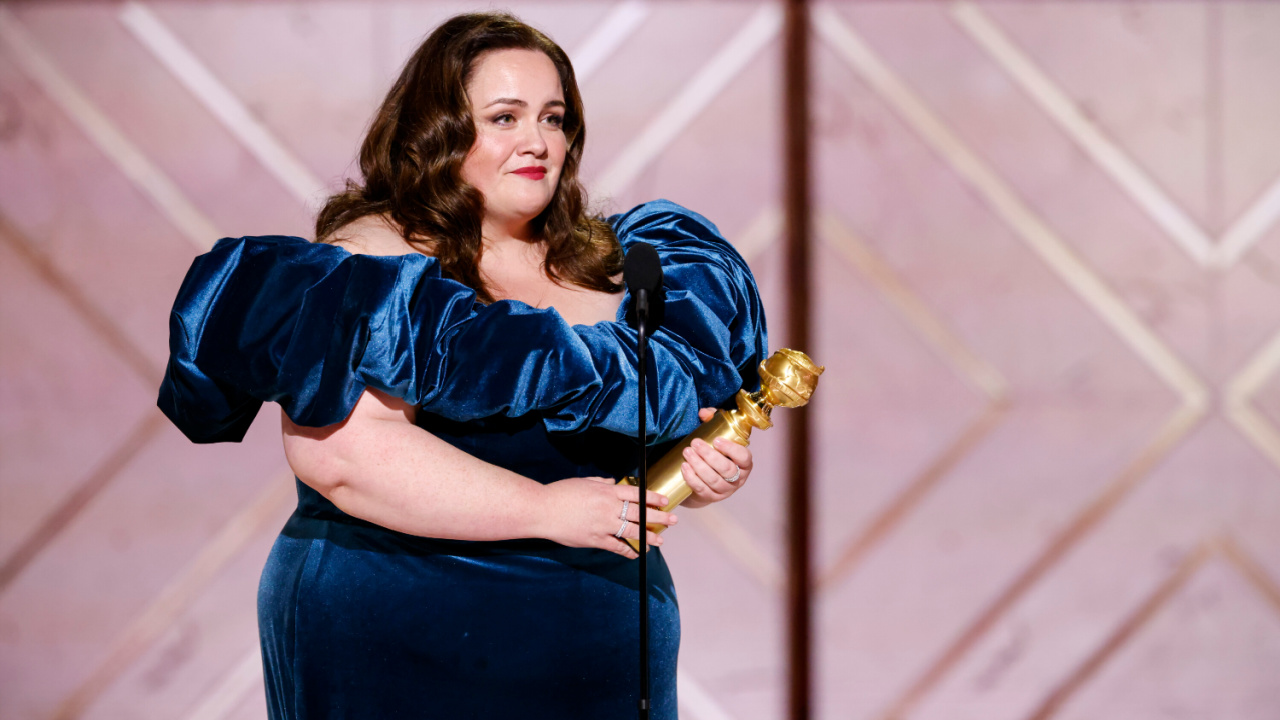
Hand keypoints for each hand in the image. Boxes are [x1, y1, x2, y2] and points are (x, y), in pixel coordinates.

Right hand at [535, 476, 677, 558]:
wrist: (543, 509)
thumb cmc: (561, 493)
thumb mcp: (584, 482)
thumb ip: (601, 482)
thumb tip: (612, 483)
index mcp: (606, 491)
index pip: (636, 494)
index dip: (653, 498)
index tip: (664, 501)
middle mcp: (608, 508)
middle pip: (639, 513)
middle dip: (658, 517)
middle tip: (672, 521)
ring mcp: (603, 525)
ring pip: (632, 531)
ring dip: (648, 536)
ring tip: (660, 540)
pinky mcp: (595, 539)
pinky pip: (616, 546)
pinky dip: (628, 550)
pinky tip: (637, 553)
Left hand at [680, 407, 753, 508]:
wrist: (705, 479)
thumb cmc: (714, 453)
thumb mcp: (716, 434)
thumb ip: (713, 419)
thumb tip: (703, 413)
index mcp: (744, 463)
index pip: (744, 457)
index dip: (731, 449)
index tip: (716, 440)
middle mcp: (738, 478)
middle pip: (727, 469)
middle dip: (709, 455)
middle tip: (694, 443)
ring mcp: (725, 491)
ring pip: (713, 480)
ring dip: (699, 465)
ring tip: (687, 452)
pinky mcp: (711, 498)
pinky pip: (702, 489)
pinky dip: (692, 478)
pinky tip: (685, 467)